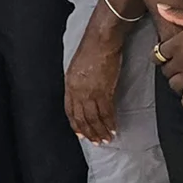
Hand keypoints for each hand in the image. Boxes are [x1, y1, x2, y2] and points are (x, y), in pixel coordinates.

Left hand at [64, 19, 126, 143]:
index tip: (81, 134)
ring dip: (101, 130)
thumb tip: (85, 95)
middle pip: (82, 117)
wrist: (101, 41)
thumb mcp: (77, 68)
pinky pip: (107, 111)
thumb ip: (79, 83)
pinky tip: (113, 128)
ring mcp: (90, 92)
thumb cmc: (91, 49)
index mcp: (69, 85)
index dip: (76, 124)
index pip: (70, 110)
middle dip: (90, 131)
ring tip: (107, 139)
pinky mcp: (104, 91)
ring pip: (94, 117)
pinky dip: (110, 122)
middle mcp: (77, 91)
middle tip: (97, 141)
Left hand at [153, 5, 182, 108]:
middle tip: (179, 72)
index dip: (161, 59)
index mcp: (177, 43)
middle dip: (172, 72)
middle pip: (167, 72)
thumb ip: (177, 15)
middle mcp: (182, 60)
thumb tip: (159, 7)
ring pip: (175, 86)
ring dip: (179, 85)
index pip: (158, 55)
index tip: (166, 61)